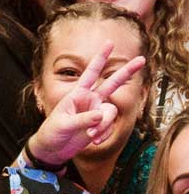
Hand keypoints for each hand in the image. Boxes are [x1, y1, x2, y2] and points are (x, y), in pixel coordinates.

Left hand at [28, 41, 145, 167]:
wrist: (52, 150)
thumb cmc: (52, 132)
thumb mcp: (63, 125)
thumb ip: (82, 120)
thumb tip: (100, 116)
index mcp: (78, 94)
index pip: (91, 73)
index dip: (100, 58)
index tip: (109, 43)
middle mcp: (90, 100)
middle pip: (112, 84)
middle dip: (126, 72)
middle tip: (142, 59)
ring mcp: (96, 112)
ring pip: (111, 113)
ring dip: (103, 126)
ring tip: (90, 136)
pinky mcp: (100, 126)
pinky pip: (109, 126)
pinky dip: (104, 134)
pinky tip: (94, 141)